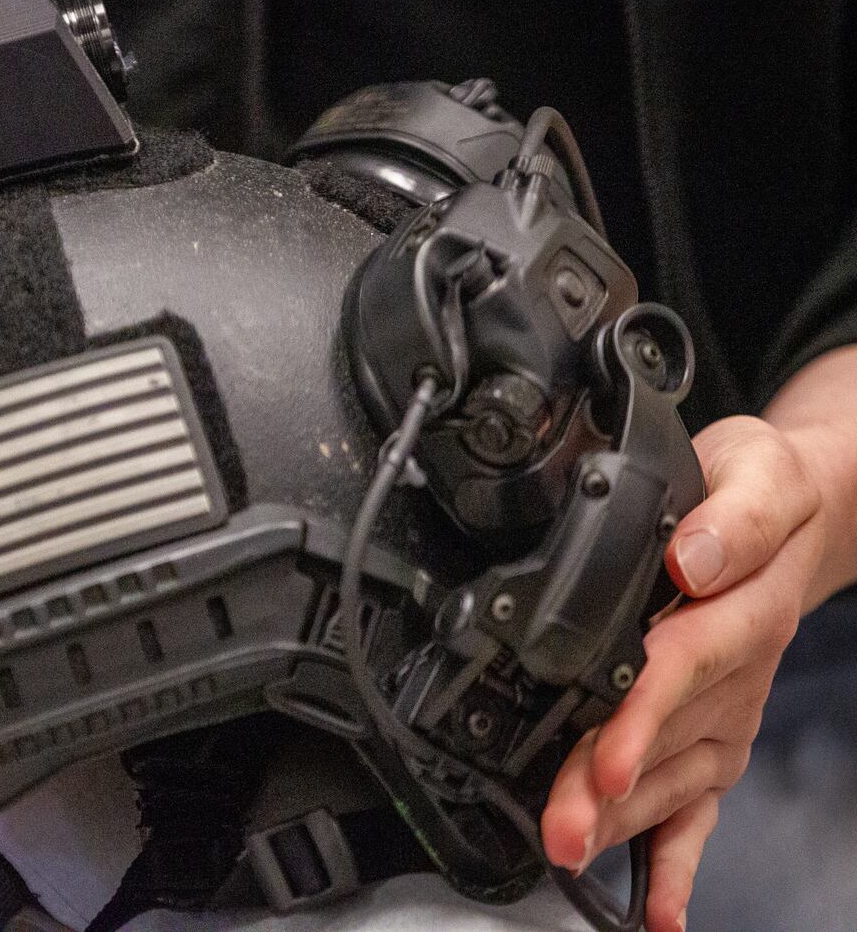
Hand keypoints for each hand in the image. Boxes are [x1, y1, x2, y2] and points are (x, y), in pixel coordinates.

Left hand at [539, 415, 830, 931]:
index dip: (638, 716)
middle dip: (605, 786)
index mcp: (742, 607)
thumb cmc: (761, 488)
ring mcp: (730, 711)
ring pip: (671, 776)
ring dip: (621, 823)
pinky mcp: (719, 733)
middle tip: (559, 828)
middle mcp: (739, 671)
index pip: (680, 666)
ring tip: (570, 854)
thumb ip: (733, 515)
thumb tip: (692, 558)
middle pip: (663, 735)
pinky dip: (677, 860)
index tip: (600, 759)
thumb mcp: (758, 471)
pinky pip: (702, 804)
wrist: (799, 515)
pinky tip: (655, 910)